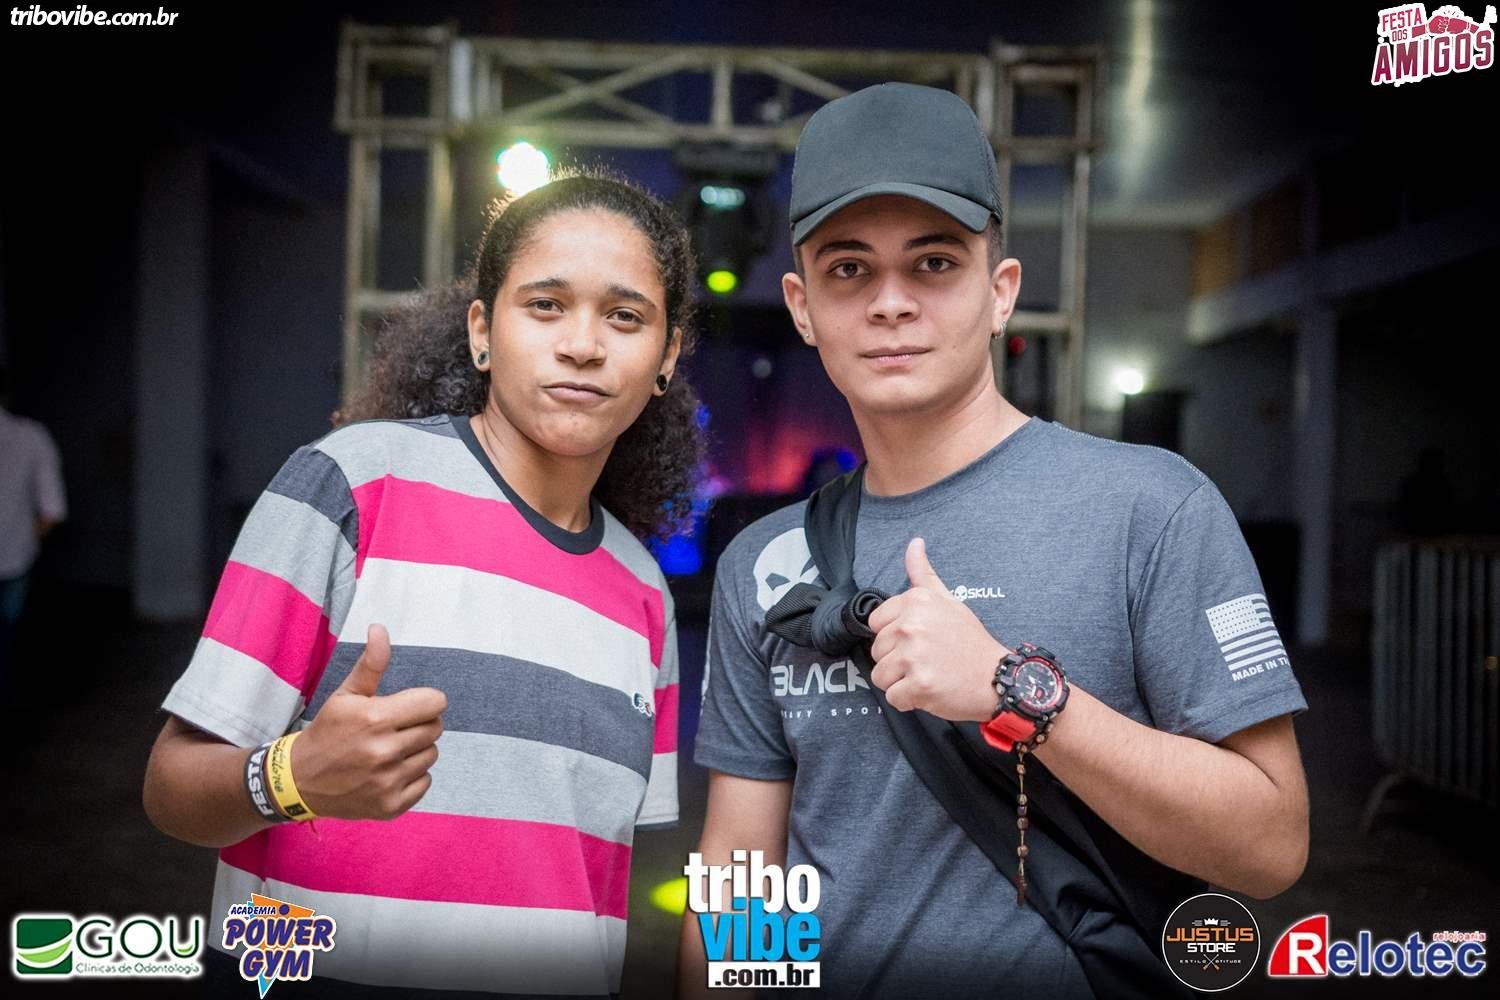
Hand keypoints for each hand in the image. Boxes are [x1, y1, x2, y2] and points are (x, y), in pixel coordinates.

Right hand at [291, 624, 446, 819]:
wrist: (299, 781)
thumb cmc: (328, 731)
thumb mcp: (346, 694)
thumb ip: (371, 663)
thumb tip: (380, 628)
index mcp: (376, 718)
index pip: (435, 703)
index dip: (424, 701)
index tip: (408, 706)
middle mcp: (384, 751)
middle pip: (435, 728)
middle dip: (419, 724)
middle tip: (394, 728)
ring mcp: (388, 781)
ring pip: (431, 755)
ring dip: (416, 750)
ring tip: (388, 750)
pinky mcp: (391, 805)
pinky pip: (425, 781)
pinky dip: (412, 776)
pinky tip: (387, 772)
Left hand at [866, 538, 1008, 720]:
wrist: (998, 678)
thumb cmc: (969, 641)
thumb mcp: (947, 600)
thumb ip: (923, 573)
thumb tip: (915, 542)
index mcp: (915, 602)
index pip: (875, 624)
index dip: (895, 637)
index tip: (920, 641)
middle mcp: (911, 625)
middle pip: (877, 651)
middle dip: (897, 661)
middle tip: (928, 660)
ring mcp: (914, 656)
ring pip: (880, 676)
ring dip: (901, 682)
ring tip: (929, 675)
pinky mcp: (918, 685)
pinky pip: (893, 698)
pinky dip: (909, 701)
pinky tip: (930, 691)